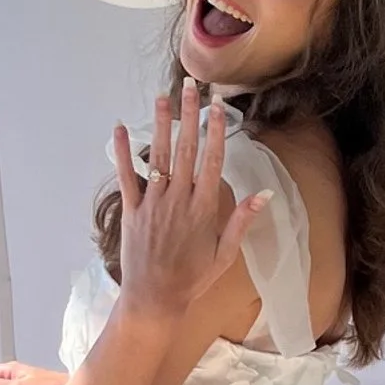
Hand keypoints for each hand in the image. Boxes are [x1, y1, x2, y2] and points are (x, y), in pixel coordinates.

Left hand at [112, 83, 268, 323]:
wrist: (155, 299)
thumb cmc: (193, 278)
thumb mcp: (225, 254)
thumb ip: (241, 220)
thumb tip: (264, 193)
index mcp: (203, 208)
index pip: (211, 159)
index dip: (214, 130)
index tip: (217, 105)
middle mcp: (178, 200)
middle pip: (185, 149)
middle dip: (188, 115)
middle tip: (190, 85)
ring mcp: (153, 203)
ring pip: (157, 156)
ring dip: (160, 124)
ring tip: (163, 97)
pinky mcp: (132, 211)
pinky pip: (126, 177)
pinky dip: (123, 153)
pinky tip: (120, 129)